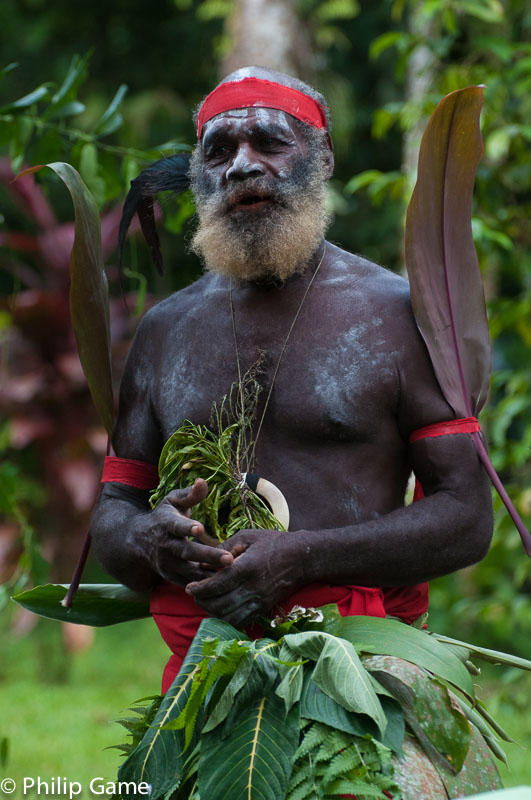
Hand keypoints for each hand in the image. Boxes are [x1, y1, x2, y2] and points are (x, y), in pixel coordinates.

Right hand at [136, 478, 233, 585]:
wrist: (137, 541)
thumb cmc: (162, 517)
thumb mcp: (172, 501)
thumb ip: (190, 494)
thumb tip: (203, 481)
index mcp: (166, 523)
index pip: (176, 525)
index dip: (187, 527)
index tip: (200, 528)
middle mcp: (165, 545)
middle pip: (187, 552)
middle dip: (208, 556)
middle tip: (229, 559)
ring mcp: (167, 564)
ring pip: (189, 571)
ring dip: (210, 573)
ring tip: (232, 572)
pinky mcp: (171, 577)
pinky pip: (190, 583)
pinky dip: (205, 584)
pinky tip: (225, 581)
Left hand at [185, 529, 304, 625]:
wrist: (302, 558)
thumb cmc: (273, 542)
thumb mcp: (247, 536)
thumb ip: (224, 547)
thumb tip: (204, 561)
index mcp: (247, 567)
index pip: (217, 584)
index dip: (199, 588)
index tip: (189, 587)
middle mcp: (252, 588)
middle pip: (219, 604)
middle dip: (202, 601)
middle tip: (195, 594)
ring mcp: (260, 601)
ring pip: (228, 616)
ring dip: (212, 612)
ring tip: (206, 601)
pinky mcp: (264, 609)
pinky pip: (241, 621)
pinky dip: (227, 619)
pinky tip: (221, 609)